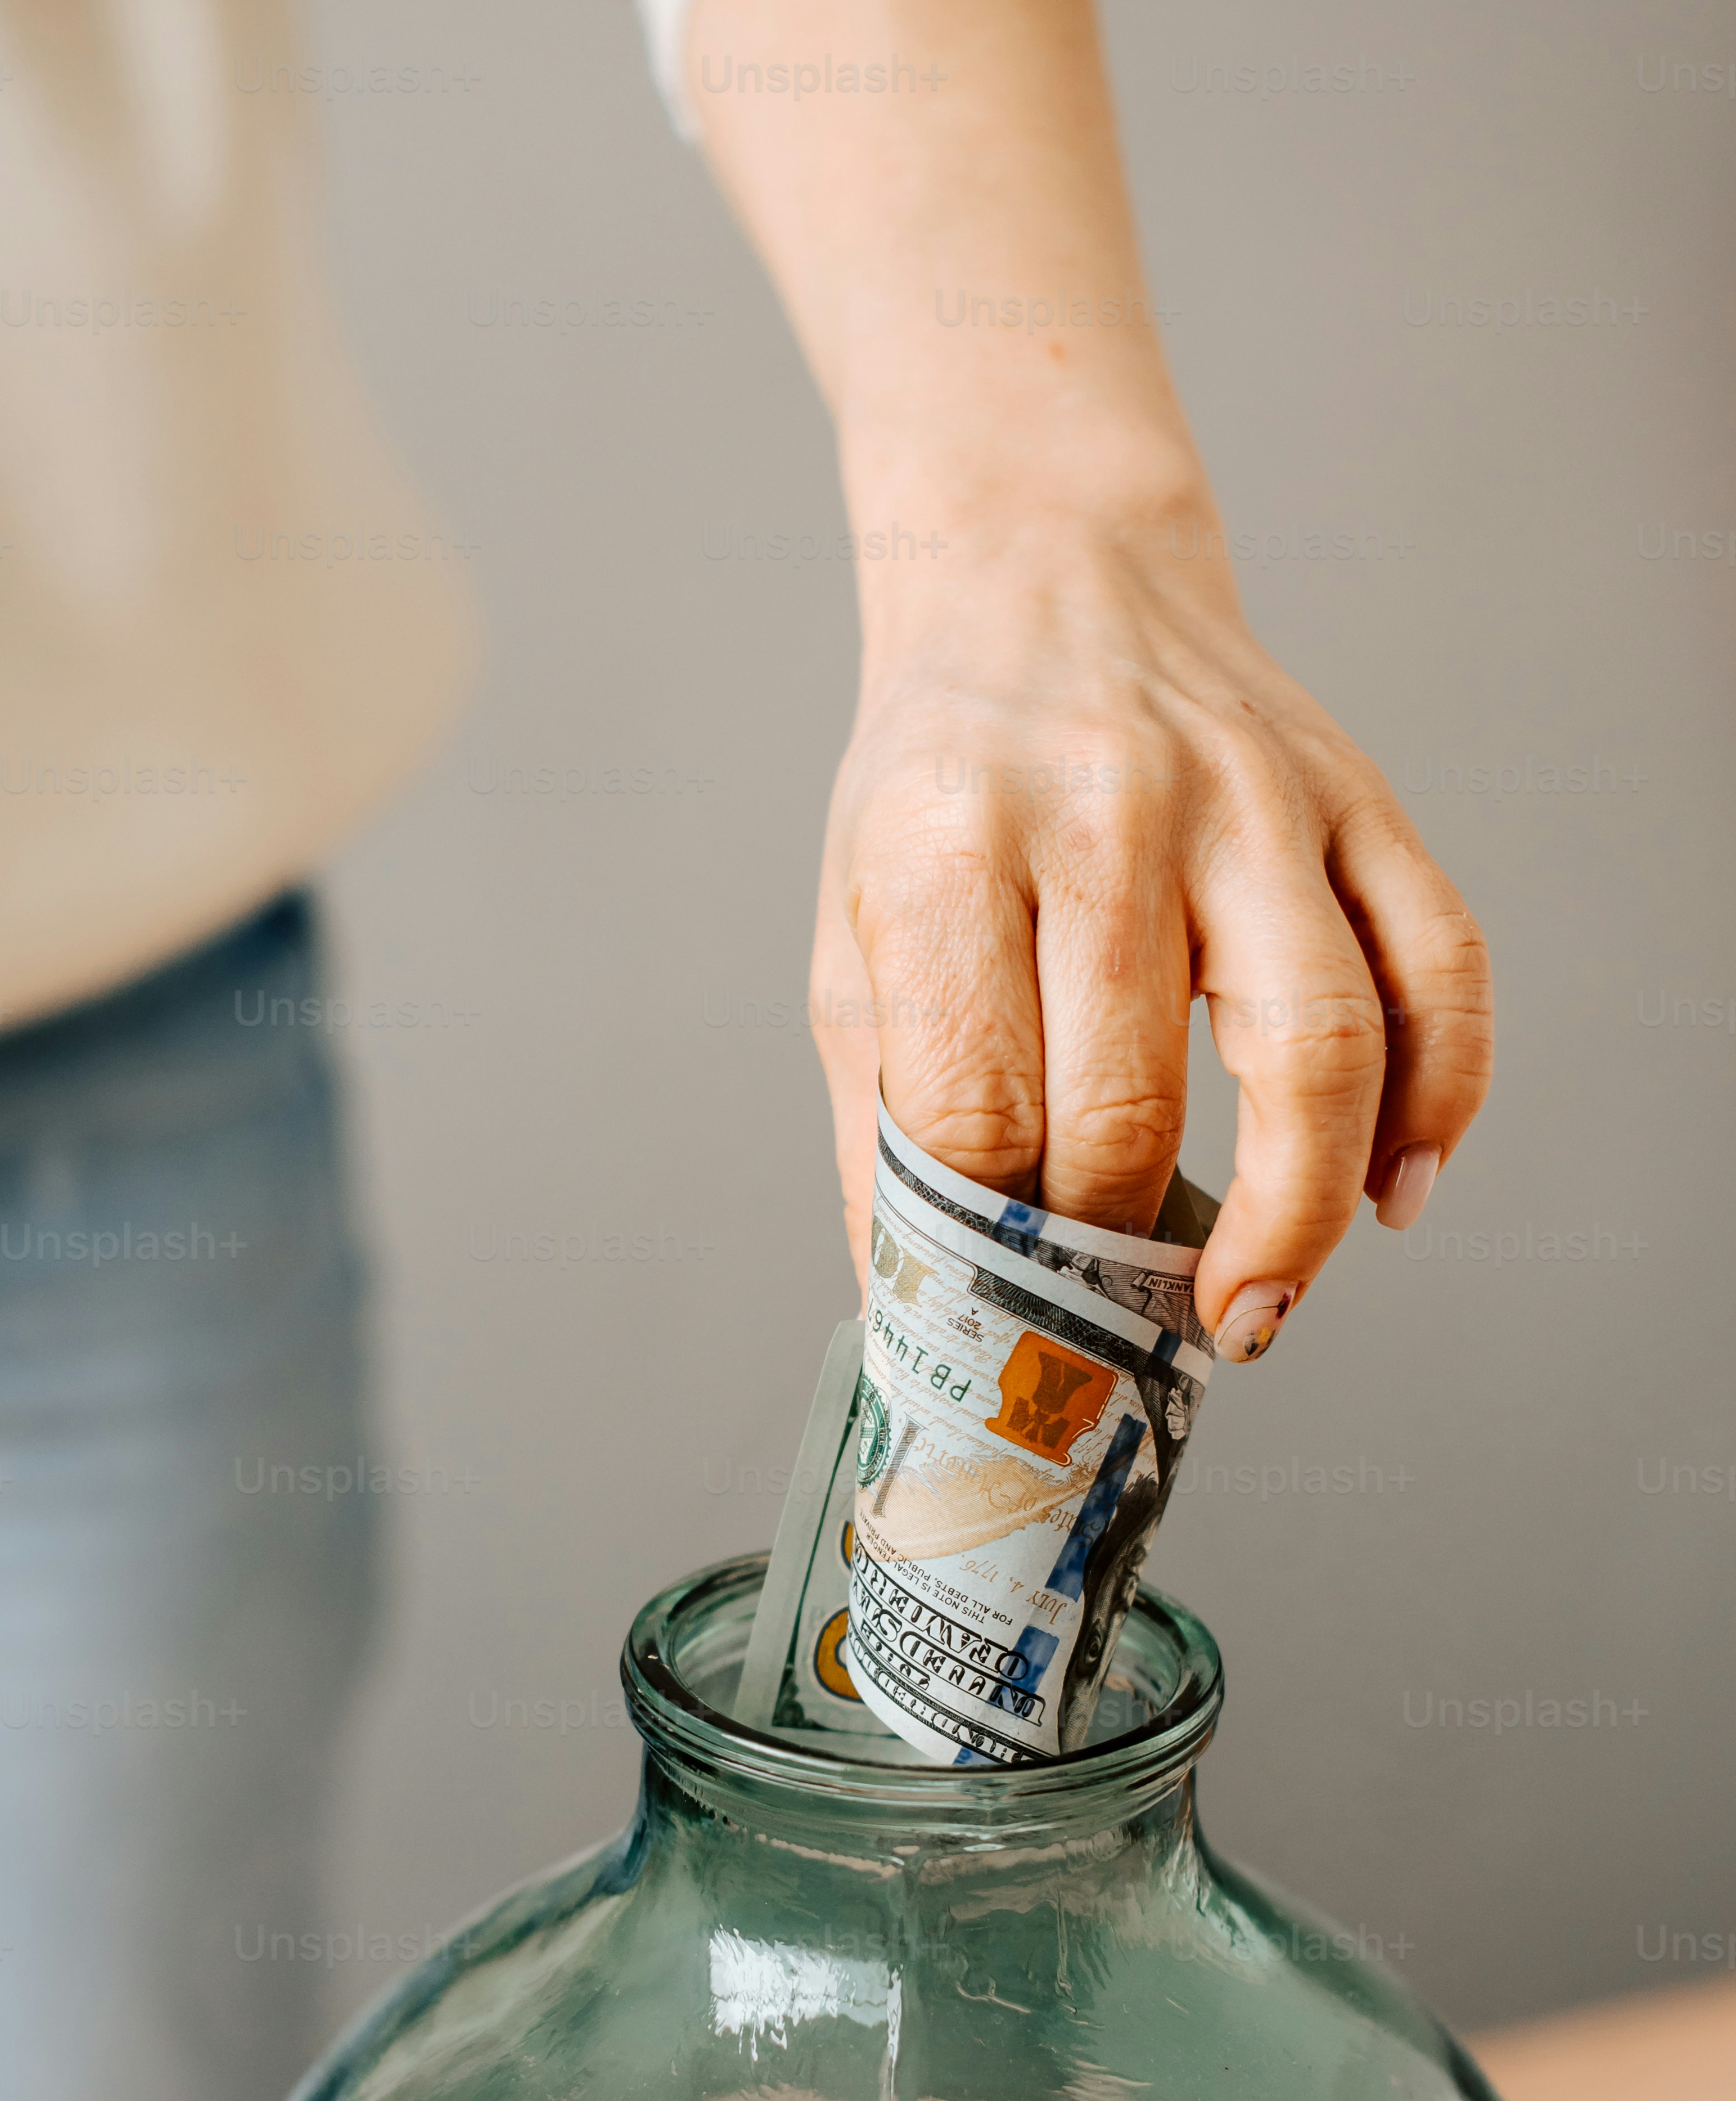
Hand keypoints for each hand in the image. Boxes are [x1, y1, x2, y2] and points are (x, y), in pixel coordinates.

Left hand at [809, 504, 1492, 1359]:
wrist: (1043, 582)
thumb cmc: (944, 785)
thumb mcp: (856, 944)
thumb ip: (888, 1134)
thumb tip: (927, 1319)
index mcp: (946, 849)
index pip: (976, 1106)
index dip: (992, 1241)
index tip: (1006, 1312)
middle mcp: (1106, 812)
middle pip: (1132, 1103)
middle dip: (1119, 1252)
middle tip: (1115, 1321)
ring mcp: (1251, 801)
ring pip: (1318, 1050)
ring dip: (1296, 1217)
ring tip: (1254, 1305)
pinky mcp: (1360, 800)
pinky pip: (1440, 973)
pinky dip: (1435, 1104)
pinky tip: (1391, 1191)